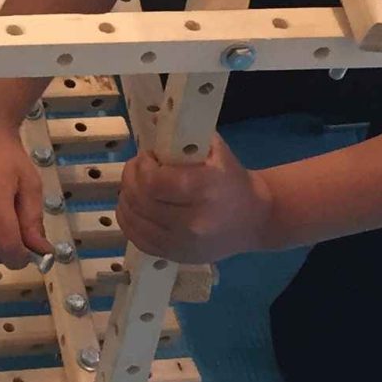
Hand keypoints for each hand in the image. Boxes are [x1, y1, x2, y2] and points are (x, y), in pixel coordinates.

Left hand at [114, 135, 274, 264]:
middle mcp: (193, 223)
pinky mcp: (174, 256)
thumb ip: (184, 137)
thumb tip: (152, 124)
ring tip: (136, 184)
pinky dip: (129, 219)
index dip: (143, 165)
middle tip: (138, 166)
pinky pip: (136, 238)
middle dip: (131, 177)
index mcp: (205, 191)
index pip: (154, 181)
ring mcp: (182, 245)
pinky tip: (135, 205)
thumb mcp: (216, 150)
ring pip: (133, 219)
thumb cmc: (232, 180)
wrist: (254, 220)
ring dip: (127, 196)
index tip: (148, 156)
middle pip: (140, 200)